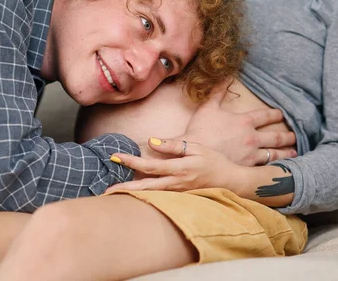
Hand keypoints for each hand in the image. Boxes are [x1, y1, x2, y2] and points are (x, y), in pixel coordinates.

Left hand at [107, 138, 245, 192]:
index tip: (116, 156)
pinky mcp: (179, 198)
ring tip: (113, 193)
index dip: (131, 162)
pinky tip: (132, 195)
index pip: (150, 166)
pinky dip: (143, 196)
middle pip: (145, 187)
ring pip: (150, 194)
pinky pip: (158, 197)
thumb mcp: (196, 148)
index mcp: (179, 169)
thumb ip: (174, 146)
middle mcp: (176, 184)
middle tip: (106, 189)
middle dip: (125, 187)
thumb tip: (152, 141)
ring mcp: (177, 193)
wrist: (231, 182)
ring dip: (132, 194)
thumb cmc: (214, 161)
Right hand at [182, 90, 296, 165]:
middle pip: (275, 136)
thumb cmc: (200, 130)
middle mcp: (252, 138)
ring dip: (286, 152)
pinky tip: (280, 168)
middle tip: (295, 136)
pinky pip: (265, 167)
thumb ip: (217, 92)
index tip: (281, 114)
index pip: (265, 116)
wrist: (195, 155)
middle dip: (287, 136)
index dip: (275, 114)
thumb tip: (225, 77)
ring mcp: (251, 154)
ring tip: (294, 153)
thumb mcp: (208, 107)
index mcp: (244, 122)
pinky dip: (275, 166)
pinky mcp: (247, 168)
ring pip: (274, 153)